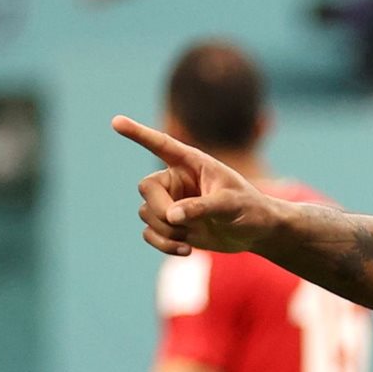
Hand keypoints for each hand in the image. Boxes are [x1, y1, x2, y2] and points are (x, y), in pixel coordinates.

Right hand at [113, 116, 276, 255]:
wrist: (256, 232)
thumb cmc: (250, 209)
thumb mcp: (231, 204)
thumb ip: (202, 207)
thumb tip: (171, 216)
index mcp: (192, 163)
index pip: (161, 144)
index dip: (138, 133)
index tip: (116, 121)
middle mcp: (177, 180)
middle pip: (146, 188)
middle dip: (160, 210)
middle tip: (181, 222)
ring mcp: (171, 202)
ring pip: (146, 214)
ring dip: (166, 231)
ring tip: (192, 237)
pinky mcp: (171, 224)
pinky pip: (150, 233)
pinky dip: (162, 244)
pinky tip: (185, 250)